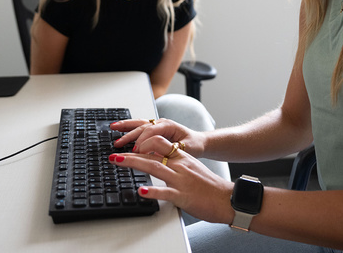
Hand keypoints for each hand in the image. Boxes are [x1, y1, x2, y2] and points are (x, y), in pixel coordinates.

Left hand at [108, 135, 233, 223]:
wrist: (227, 199)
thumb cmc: (210, 187)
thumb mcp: (192, 169)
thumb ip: (176, 165)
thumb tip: (160, 164)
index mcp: (182, 158)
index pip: (159, 143)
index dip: (141, 143)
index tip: (128, 147)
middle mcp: (180, 165)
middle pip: (152, 152)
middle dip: (131, 152)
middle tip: (115, 154)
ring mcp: (181, 180)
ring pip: (154, 167)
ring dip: (134, 163)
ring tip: (118, 161)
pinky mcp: (183, 196)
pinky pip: (165, 192)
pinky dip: (152, 191)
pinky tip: (141, 191)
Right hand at [111, 117, 204, 157]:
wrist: (198, 142)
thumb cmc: (194, 145)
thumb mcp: (187, 149)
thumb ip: (173, 148)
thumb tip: (161, 151)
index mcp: (169, 125)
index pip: (152, 132)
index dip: (142, 141)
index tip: (136, 151)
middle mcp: (161, 123)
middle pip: (142, 126)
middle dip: (129, 135)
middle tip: (118, 144)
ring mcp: (156, 125)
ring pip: (138, 124)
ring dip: (125, 127)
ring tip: (113, 128)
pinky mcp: (153, 129)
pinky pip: (139, 126)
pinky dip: (128, 126)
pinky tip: (118, 127)